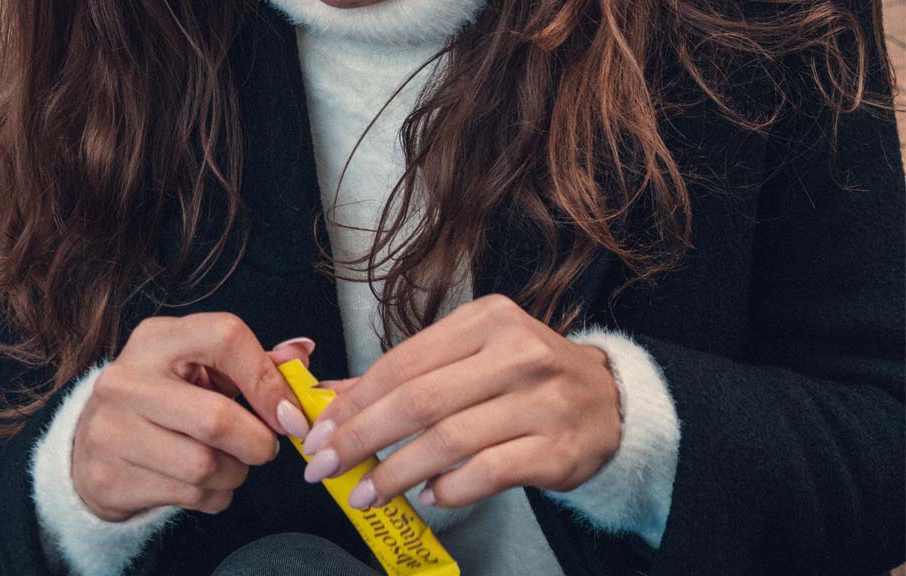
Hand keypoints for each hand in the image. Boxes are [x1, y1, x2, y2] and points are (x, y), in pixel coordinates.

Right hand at [72, 313, 313, 521]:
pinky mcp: (109, 478)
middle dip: (258, 442)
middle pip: (216, 419)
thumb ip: (255, 361)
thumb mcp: (203, 368)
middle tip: (266, 447)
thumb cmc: (164, 400)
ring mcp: (111, 430)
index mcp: (158, 339)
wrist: (92, 447)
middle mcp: (127, 379)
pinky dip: (215, 496)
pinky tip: (205, 483)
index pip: (225, 339)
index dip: (267, 380)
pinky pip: (191, 497)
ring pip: (205, 466)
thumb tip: (301, 352)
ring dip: (236, 473)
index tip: (288, 412)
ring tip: (231, 463)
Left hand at [300, 294, 620, 508]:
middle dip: (361, 438)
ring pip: (448, 441)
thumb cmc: (526, 377)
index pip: (403, 362)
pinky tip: (427, 496)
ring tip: (365, 494)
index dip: (354, 401)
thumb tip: (333, 398)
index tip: (318, 432)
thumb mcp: (472, 356)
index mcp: (486, 320)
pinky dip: (448, 490)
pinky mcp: (556, 449)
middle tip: (324, 467)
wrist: (610, 403)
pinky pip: (486, 473)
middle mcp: (516, 353)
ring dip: (395, 473)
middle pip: (419, 401)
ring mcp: (541, 401)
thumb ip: (407, 375)